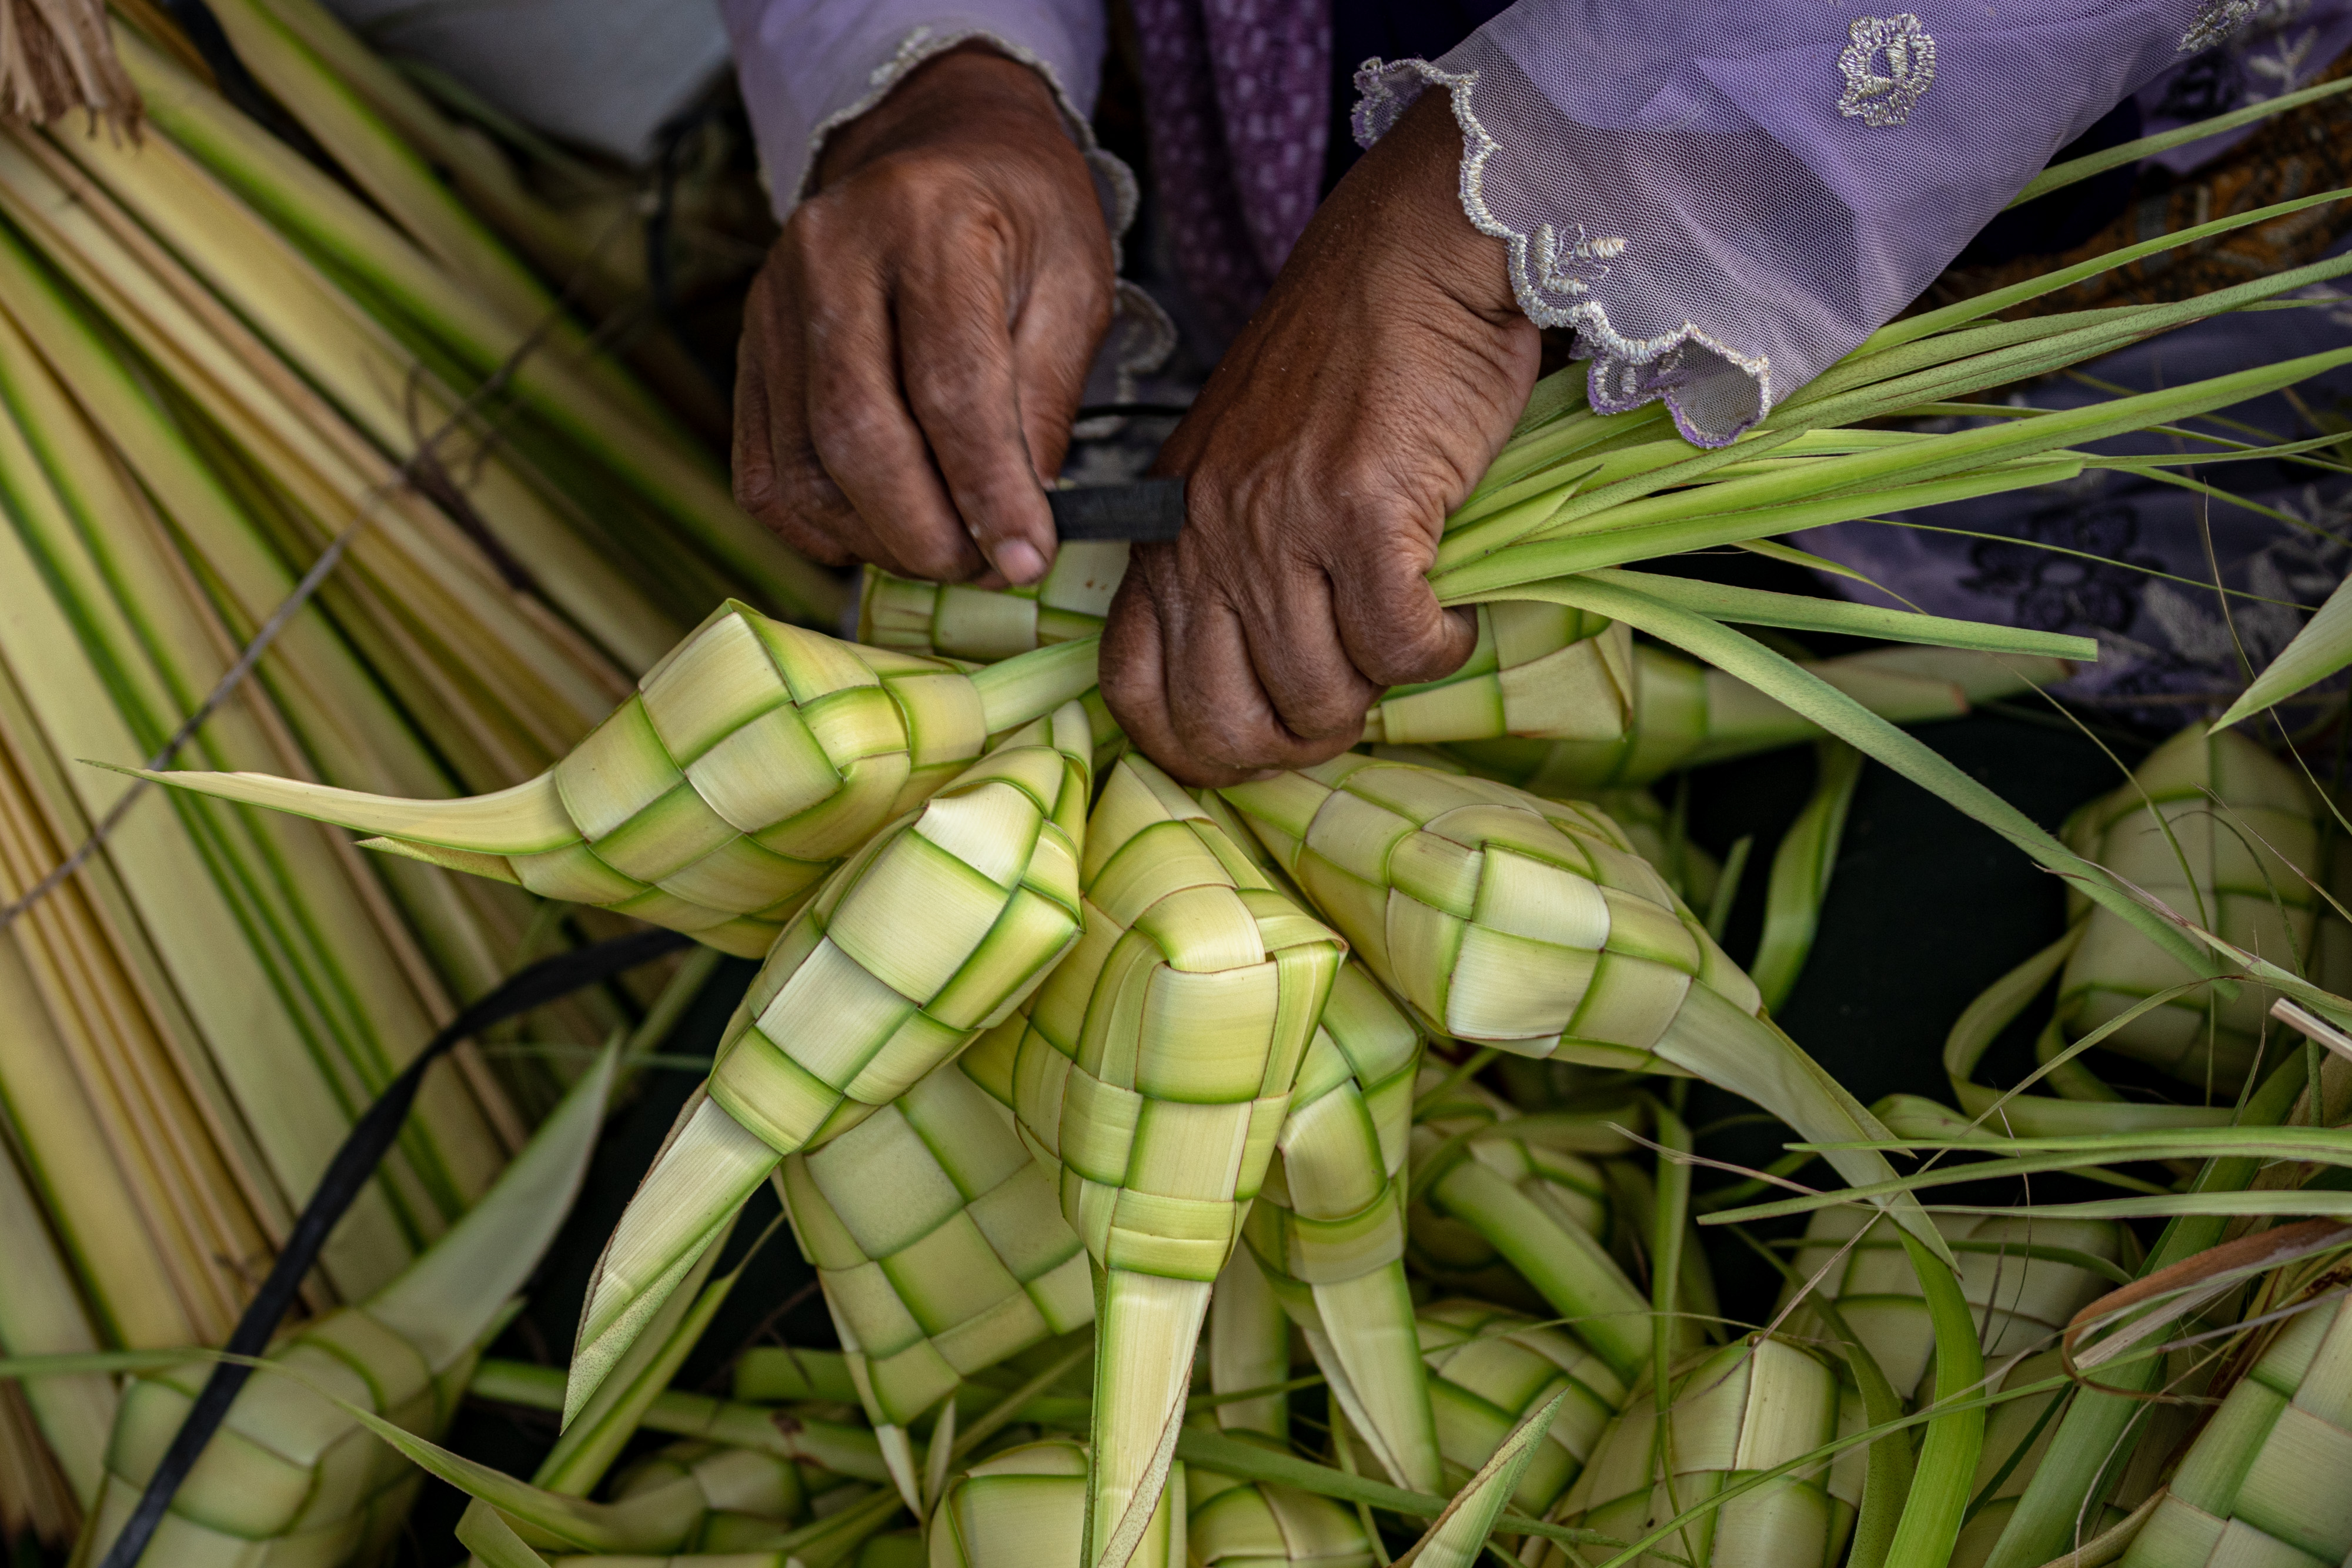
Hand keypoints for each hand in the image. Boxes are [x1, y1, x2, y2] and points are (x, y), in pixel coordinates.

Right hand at [732, 47, 1112, 585]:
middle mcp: (827, 257)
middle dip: (927, 532)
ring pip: (803, 471)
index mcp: (926, 223)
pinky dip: (825, 530)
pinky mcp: (746, 356)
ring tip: (945, 545)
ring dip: (879, 540)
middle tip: (985, 566)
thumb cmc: (1021, 222)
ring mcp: (770, 307)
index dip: (988, 491)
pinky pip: (766, 479)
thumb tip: (1017, 526)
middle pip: (856, 435)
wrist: (938, 154)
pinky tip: (883, 526)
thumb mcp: (1074, 289)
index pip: (949, 385)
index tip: (1027, 559)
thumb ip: (1044, 404)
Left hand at [1101, 92, 1539, 785]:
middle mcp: (1204, 536)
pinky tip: (1450, 615)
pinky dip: (1438, 651)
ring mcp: (1278, 526)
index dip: (1198, 746)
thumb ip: (1227, 563)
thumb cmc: (1344, 362)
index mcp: (1165, 531)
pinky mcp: (1362, 511)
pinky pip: (1398, 646)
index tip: (1262, 738)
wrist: (1411, 255)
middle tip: (1350, 705)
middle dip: (1295, 741)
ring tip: (1406, 637)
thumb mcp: (1241, 469)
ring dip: (1376, 692)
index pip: (1133, 691)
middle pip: (1223, 720)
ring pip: (1317, 695)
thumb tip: (1263, 682)